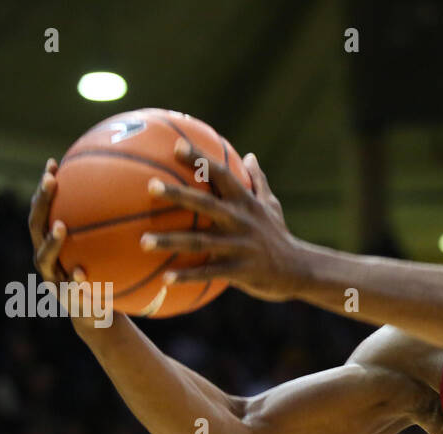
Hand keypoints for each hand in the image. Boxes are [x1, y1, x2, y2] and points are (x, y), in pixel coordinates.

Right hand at [28, 159, 120, 327]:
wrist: (98, 315)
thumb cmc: (101, 275)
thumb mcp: (103, 250)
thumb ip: (107, 229)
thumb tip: (132, 194)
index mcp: (51, 243)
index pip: (42, 209)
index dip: (44, 188)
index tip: (53, 163)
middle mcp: (46, 258)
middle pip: (35, 226)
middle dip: (42, 203)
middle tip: (52, 182)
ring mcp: (53, 279)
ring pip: (44, 257)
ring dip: (52, 242)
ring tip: (61, 227)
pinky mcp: (66, 299)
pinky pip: (69, 288)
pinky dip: (75, 280)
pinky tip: (82, 272)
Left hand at [141, 141, 300, 301]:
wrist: (299, 270)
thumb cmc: (278, 235)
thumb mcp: (271, 206)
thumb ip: (257, 182)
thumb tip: (250, 155)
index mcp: (246, 203)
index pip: (222, 175)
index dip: (201, 160)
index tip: (177, 146)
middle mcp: (241, 222)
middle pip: (206, 205)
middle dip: (179, 194)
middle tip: (151, 186)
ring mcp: (240, 247)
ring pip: (201, 242)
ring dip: (171, 241)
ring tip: (144, 241)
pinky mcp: (240, 272)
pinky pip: (210, 274)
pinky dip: (188, 276)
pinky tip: (166, 279)